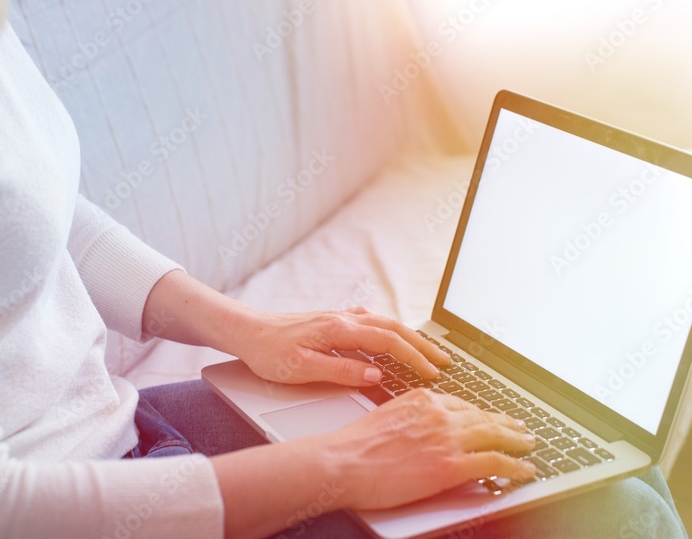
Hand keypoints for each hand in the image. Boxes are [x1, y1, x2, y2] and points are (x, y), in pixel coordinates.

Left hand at [236, 306, 450, 386]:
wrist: (246, 331)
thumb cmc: (269, 352)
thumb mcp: (301, 370)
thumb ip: (341, 371)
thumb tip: (376, 374)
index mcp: (339, 330)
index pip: (388, 342)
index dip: (414, 358)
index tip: (432, 373)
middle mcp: (344, 319)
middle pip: (394, 328)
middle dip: (423, 345)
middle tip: (445, 361)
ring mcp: (340, 317)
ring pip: (385, 323)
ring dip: (410, 336)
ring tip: (429, 351)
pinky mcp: (334, 320)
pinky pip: (372, 322)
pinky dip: (391, 330)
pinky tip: (394, 336)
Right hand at [316, 389, 539, 509]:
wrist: (344, 462)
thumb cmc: (356, 446)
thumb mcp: (389, 417)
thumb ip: (414, 418)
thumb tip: (426, 431)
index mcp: (424, 398)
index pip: (463, 405)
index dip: (482, 414)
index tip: (492, 418)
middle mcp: (440, 413)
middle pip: (484, 417)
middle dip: (506, 424)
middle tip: (522, 429)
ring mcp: (447, 438)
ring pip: (495, 435)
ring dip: (517, 441)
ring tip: (529, 445)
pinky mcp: (451, 465)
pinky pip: (494, 463)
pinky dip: (515, 467)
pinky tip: (525, 470)